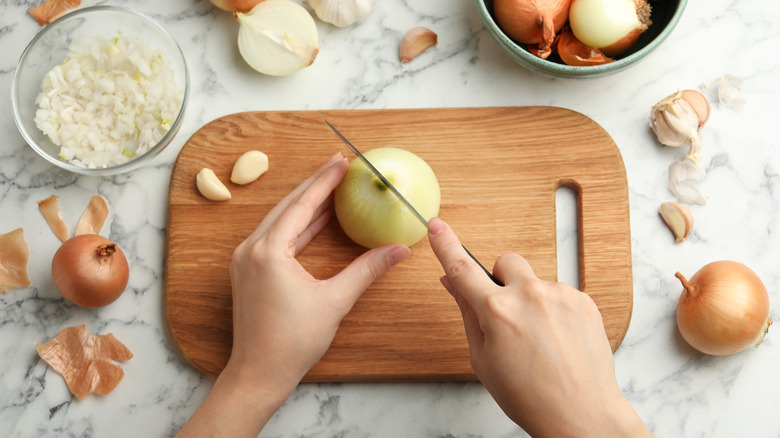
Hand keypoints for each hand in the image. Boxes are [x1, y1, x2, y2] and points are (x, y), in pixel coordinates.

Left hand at [177, 154, 409, 436]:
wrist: (259, 373)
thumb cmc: (292, 342)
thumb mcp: (335, 301)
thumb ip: (366, 270)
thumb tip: (398, 250)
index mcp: (269, 251)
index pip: (302, 205)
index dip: (325, 182)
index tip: (342, 162)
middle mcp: (252, 249)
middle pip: (288, 205)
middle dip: (315, 185)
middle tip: (338, 166)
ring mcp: (246, 259)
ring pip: (279, 219)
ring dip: (305, 203)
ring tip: (330, 188)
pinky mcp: (248, 270)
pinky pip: (274, 236)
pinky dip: (296, 225)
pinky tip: (314, 220)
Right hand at [427, 217, 650, 437]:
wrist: (581, 414)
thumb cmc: (529, 395)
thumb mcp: (483, 359)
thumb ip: (468, 313)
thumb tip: (454, 283)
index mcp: (497, 311)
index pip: (462, 269)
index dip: (445, 245)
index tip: (436, 225)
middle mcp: (530, 295)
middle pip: (506, 262)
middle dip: (502, 280)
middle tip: (507, 313)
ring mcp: (560, 295)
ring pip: (536, 282)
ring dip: (532, 300)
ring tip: (540, 340)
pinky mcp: (584, 300)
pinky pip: (560, 294)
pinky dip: (555, 311)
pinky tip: (559, 340)